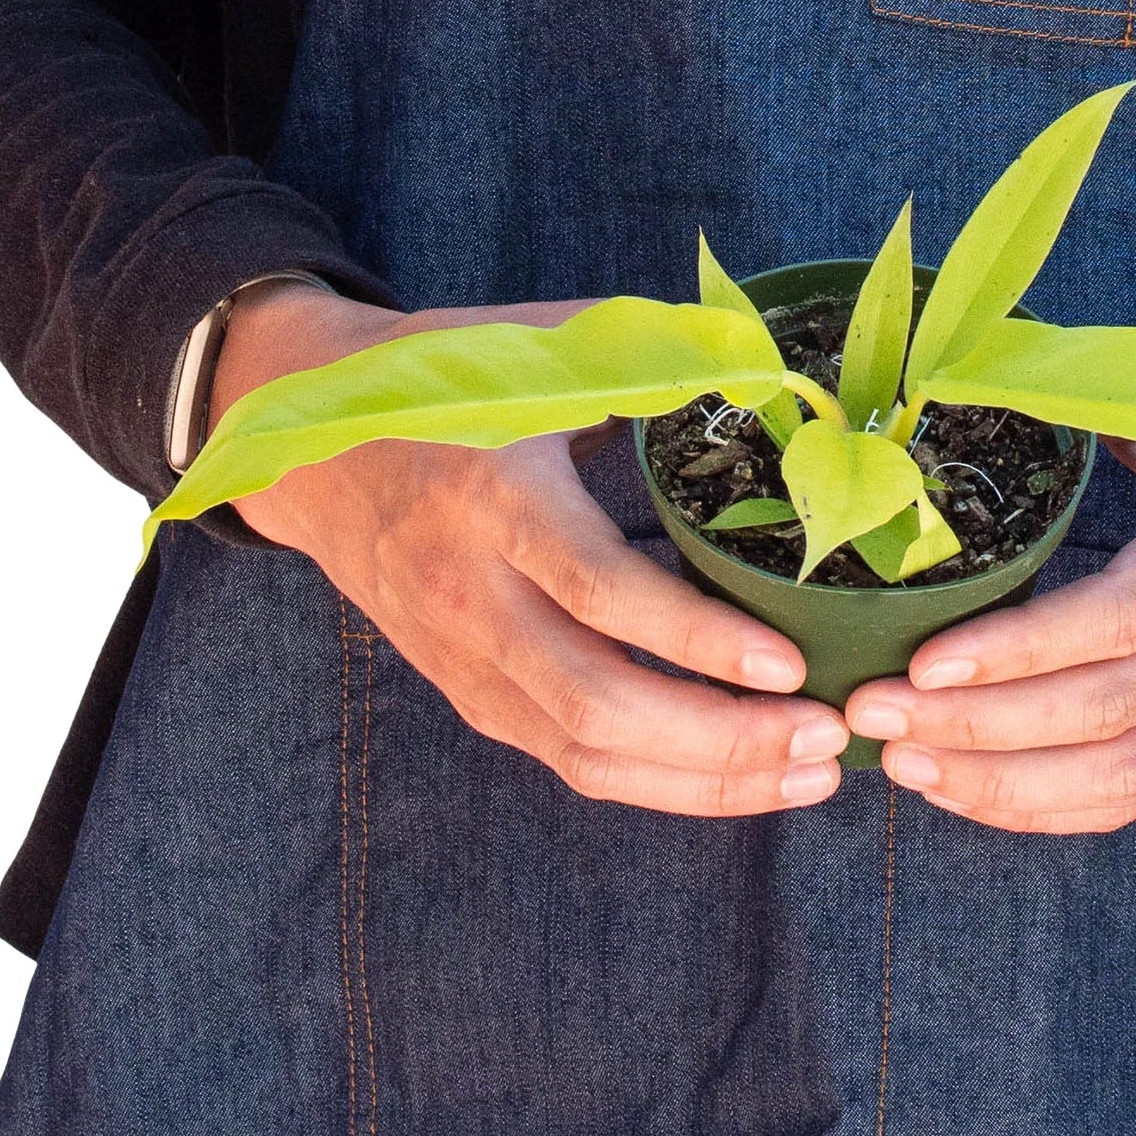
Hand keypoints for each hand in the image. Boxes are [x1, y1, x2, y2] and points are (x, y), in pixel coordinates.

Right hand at [207, 279, 849, 813]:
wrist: (309, 455)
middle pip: (599, 704)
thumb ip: (647, 358)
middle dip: (723, 739)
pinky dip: (662, 783)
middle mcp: (474, 599)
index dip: (700, 640)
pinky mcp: (471, 697)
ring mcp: (466, 663)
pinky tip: (740, 776)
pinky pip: (571, 760)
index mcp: (495, 503)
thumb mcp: (532, 352)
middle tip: (827, 734)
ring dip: (707, 782)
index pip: (602, 592)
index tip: (792, 664)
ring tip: (808, 772)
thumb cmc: (440, 389)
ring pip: (587, 755)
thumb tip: (772, 366)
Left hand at [844, 333, 1135, 833]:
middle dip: (978, 727)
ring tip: (907, 767)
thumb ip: (1102, 387)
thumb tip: (965, 384)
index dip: (1017, 653)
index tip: (920, 664)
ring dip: (1005, 784)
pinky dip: (1055, 806)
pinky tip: (974, 793)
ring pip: (1126, 773)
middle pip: (1108, 711)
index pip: (1121, 618)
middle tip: (874, 718)